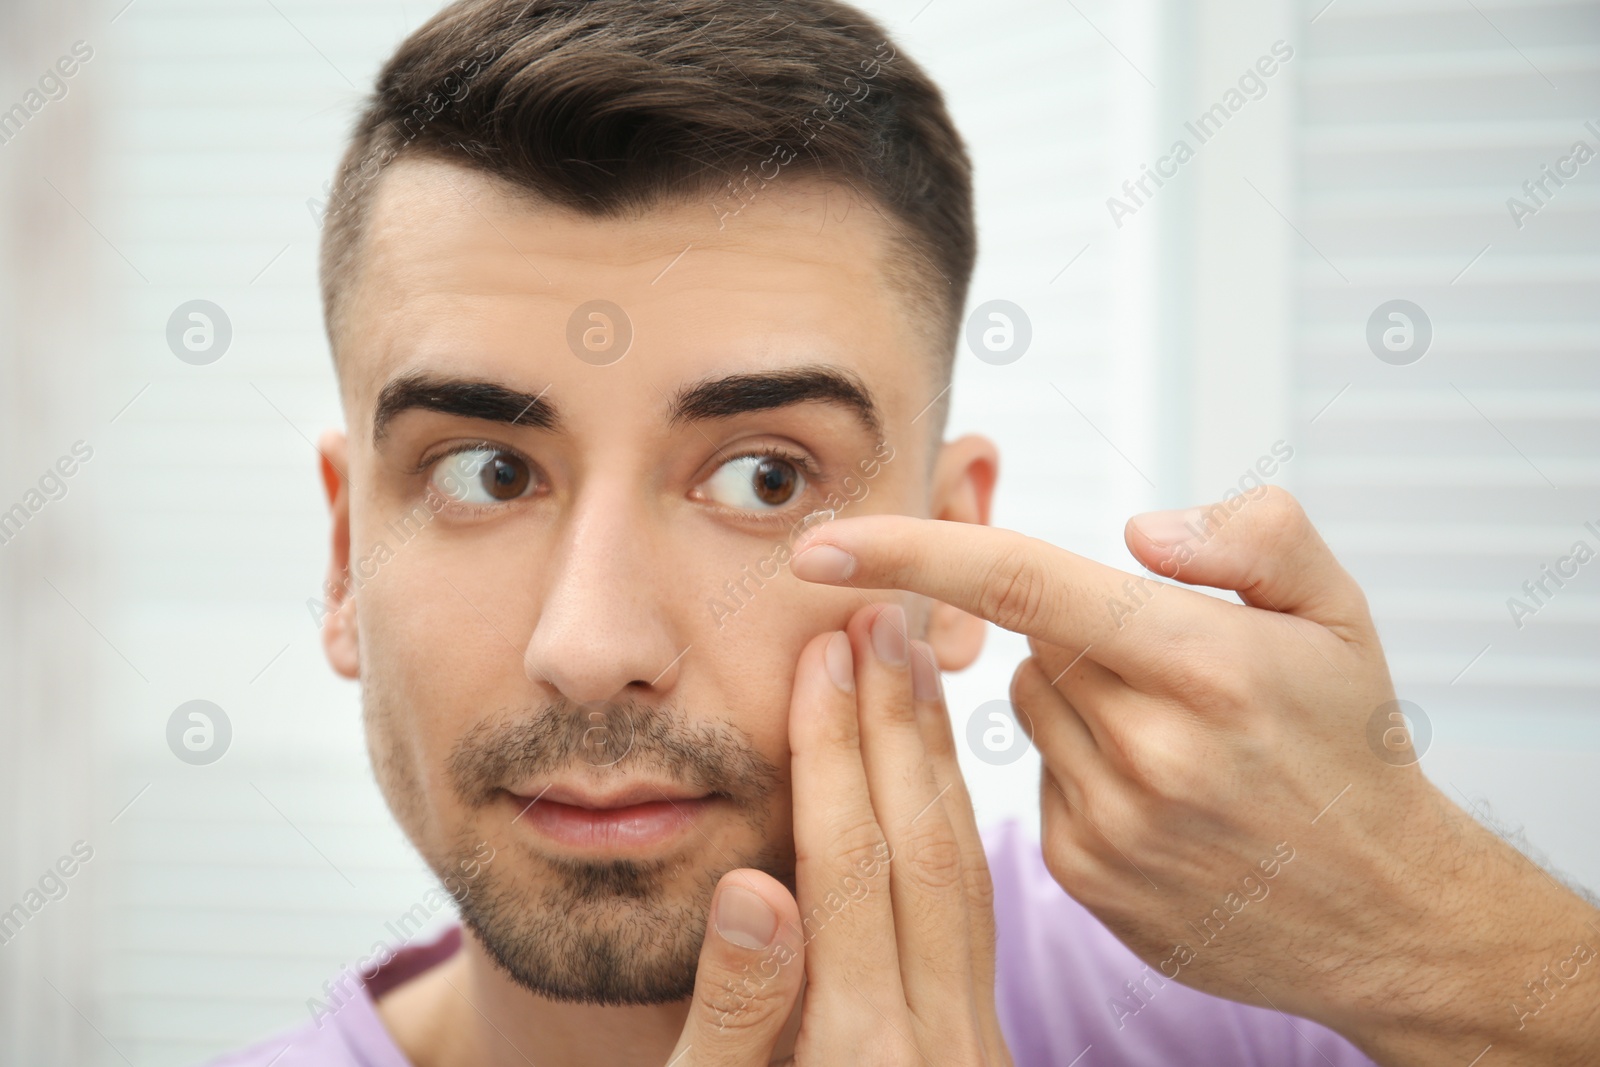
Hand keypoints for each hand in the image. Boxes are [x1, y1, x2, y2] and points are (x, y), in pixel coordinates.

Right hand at [666, 602, 1009, 1065]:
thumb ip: (738, 1009)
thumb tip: (750, 888)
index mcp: (858, 1054)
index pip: (849, 866)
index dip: (833, 752)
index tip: (823, 655)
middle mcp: (935, 1046)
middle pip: (921, 853)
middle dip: (895, 725)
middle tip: (879, 621)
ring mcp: (972, 1049)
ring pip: (965, 876)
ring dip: (935, 761)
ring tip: (915, 666)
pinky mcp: (980, 1051)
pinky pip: (979, 915)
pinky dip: (957, 826)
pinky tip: (939, 774)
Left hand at [785, 487, 1599, 1065]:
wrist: (1388, 910)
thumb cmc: (1353, 749)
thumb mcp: (1339, 611)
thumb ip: (1252, 537)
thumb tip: (1136, 531)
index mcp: (1205, 663)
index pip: (1023, 582)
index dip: (909, 553)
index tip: (820, 545)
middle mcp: (1149, 748)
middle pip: (1030, 643)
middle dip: (1078, 633)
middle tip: (1169, 667)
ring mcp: (1110, 824)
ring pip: (1028, 708)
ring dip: (1079, 701)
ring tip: (1176, 738)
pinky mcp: (1083, 875)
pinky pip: (1037, 779)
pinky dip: (1081, 767)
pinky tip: (1159, 795)